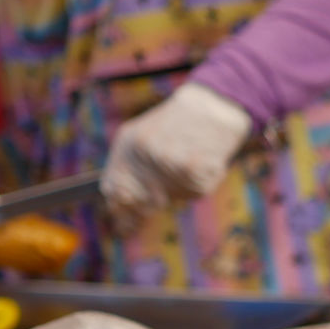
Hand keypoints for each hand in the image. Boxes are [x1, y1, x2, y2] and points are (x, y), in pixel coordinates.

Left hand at [100, 83, 251, 233]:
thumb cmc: (181, 122)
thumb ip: (130, 168)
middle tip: (170, 187)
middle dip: (154, 203)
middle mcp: (143, 154)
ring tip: (193, 158)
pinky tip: (208, 160)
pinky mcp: (193, 169)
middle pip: (143, 201)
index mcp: (128, 143)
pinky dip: (205, 182)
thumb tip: (120, 206)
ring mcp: (168, 162)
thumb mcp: (145, 136)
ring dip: (185, 188)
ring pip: (174, 197)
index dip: (121, 210)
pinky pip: (196, 192)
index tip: (125, 224)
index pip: (114, 191)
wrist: (215, 103)